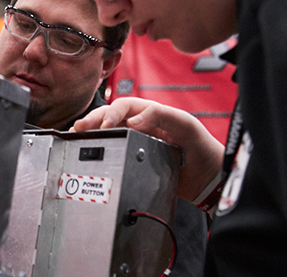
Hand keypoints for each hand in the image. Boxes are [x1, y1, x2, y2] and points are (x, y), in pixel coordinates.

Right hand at [73, 97, 224, 201]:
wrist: (209, 179)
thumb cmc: (202, 147)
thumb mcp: (185, 125)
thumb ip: (161, 116)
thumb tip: (132, 120)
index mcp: (151, 113)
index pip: (124, 107)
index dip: (111, 113)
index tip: (104, 125)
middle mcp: (141, 126)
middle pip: (111, 117)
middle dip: (93, 120)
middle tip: (79, 128)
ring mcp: (137, 143)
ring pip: (108, 132)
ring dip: (91, 132)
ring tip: (77, 136)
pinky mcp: (135, 161)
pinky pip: (114, 151)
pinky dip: (99, 149)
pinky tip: (89, 151)